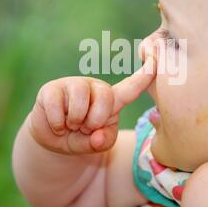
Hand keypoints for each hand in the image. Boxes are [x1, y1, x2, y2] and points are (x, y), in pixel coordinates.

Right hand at [29, 57, 155, 154]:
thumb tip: (96, 136)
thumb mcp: (97, 144)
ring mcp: (72, 84)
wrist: (53, 140)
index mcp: (111, 100)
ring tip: (71, 124)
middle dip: (95, 121)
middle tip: (85, 128)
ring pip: (80, 102)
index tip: (156, 63)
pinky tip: (57, 123)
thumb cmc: (81, 137)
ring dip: (75, 122)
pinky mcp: (51, 88)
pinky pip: (57, 107)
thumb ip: (103, 142)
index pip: (130, 88)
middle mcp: (94, 87)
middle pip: (105, 97)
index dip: (143, 77)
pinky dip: (57, 124)